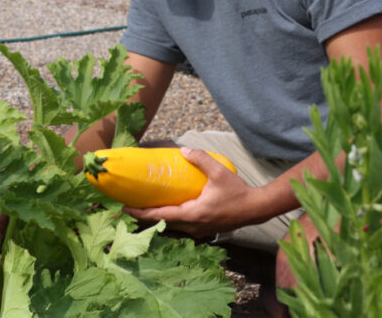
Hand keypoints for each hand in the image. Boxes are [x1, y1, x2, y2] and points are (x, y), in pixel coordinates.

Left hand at [122, 147, 263, 237]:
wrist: (256, 209)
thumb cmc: (238, 192)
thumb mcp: (219, 172)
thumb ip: (200, 159)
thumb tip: (183, 149)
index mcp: (193, 214)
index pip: (161, 215)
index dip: (141, 212)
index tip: (125, 208)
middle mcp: (192, 227)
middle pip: (162, 224)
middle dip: (144, 217)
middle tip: (129, 206)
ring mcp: (198, 231)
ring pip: (171, 228)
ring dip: (156, 220)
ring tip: (143, 209)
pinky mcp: (203, 230)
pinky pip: (181, 227)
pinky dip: (169, 221)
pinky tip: (166, 211)